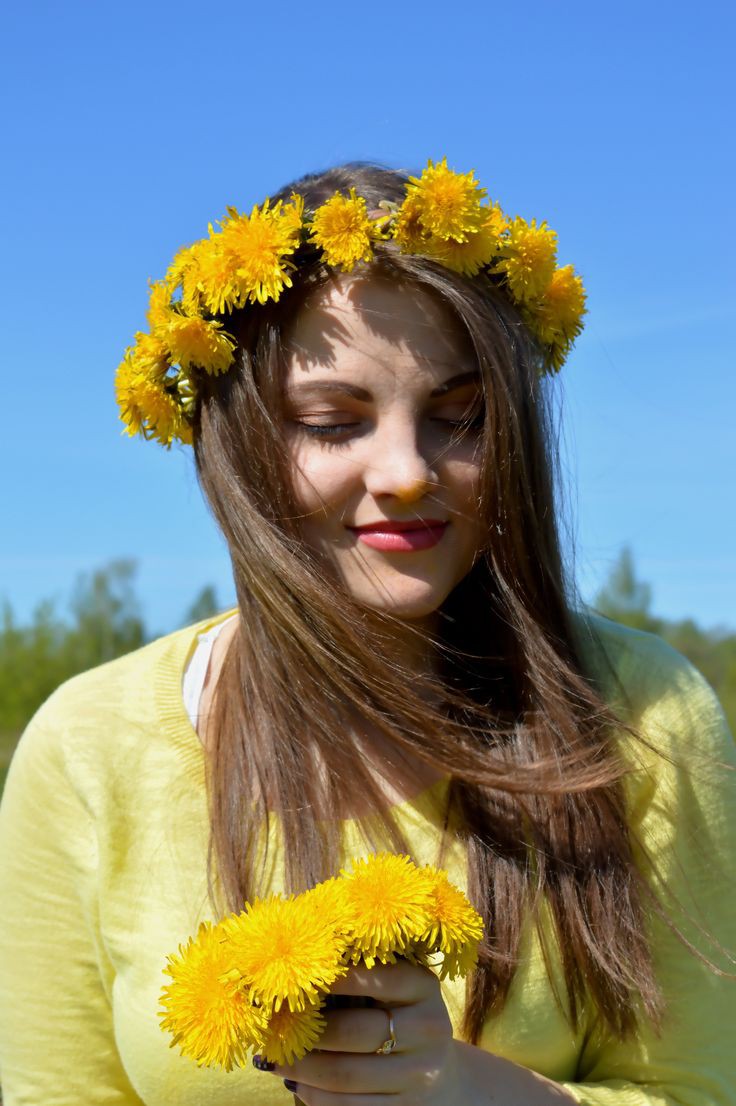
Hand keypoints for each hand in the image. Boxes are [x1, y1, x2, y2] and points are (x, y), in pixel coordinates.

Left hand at [266, 958, 462, 1103]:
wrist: (441, 1073)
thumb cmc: (399, 1016)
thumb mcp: (395, 989)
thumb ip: (360, 975)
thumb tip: (296, 970)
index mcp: (423, 987)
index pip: (379, 977)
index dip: (336, 978)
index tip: (297, 976)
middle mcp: (428, 1028)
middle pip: (355, 1031)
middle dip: (307, 1031)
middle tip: (273, 1027)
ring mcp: (420, 1072)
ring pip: (346, 1074)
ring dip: (301, 1068)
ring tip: (272, 1059)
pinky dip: (315, 1096)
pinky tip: (296, 1083)